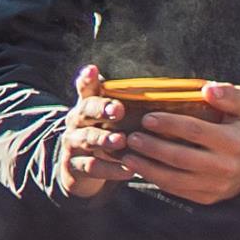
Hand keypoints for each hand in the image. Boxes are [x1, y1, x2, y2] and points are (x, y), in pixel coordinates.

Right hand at [58, 64, 131, 198]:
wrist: (79, 168)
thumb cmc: (103, 135)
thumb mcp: (109, 118)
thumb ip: (125, 104)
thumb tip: (166, 91)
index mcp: (87, 106)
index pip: (85, 88)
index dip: (87, 79)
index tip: (93, 70)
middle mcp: (76, 121)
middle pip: (85, 111)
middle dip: (101, 109)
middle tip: (118, 110)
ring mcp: (73, 143)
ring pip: (86, 139)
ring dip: (104, 139)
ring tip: (121, 141)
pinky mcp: (75, 166)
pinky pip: (92, 167)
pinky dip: (111, 169)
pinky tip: (128, 169)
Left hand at [119, 81, 239, 204]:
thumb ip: (230, 95)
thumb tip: (208, 89)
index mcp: (233, 142)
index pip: (195, 131)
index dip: (169, 124)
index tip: (146, 118)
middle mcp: (225, 167)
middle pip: (180, 157)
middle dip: (152, 148)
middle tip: (130, 138)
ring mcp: (215, 185)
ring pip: (175, 179)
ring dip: (147, 169)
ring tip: (127, 156)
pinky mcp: (206, 198)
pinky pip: (177, 190)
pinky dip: (155, 180)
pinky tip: (139, 169)